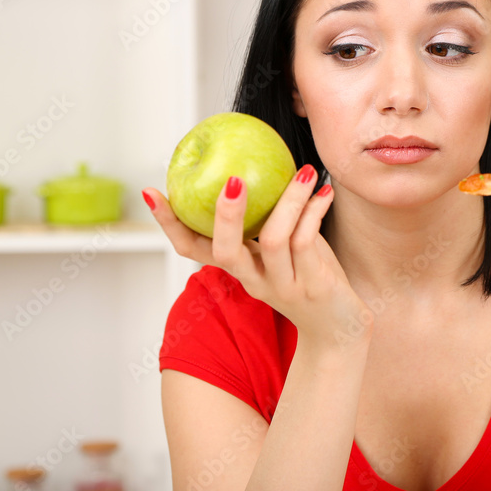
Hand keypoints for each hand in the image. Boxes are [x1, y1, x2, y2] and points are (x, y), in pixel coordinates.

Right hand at [142, 165, 370, 351]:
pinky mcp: (312, 287)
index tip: (152, 192)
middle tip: (233, 180)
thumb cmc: (308, 275)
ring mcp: (282, 286)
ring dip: (288, 201)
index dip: (170, 224)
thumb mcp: (281, 247)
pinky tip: (325, 193)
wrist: (339, 327)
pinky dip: (314, 212)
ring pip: (274, 240)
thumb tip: (258, 162)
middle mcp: (253, 280)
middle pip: (225, 252)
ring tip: (303, 171)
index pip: (192, 249)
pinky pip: (307, 242)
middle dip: (225, 216)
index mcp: (238, 268)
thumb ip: (268, 216)